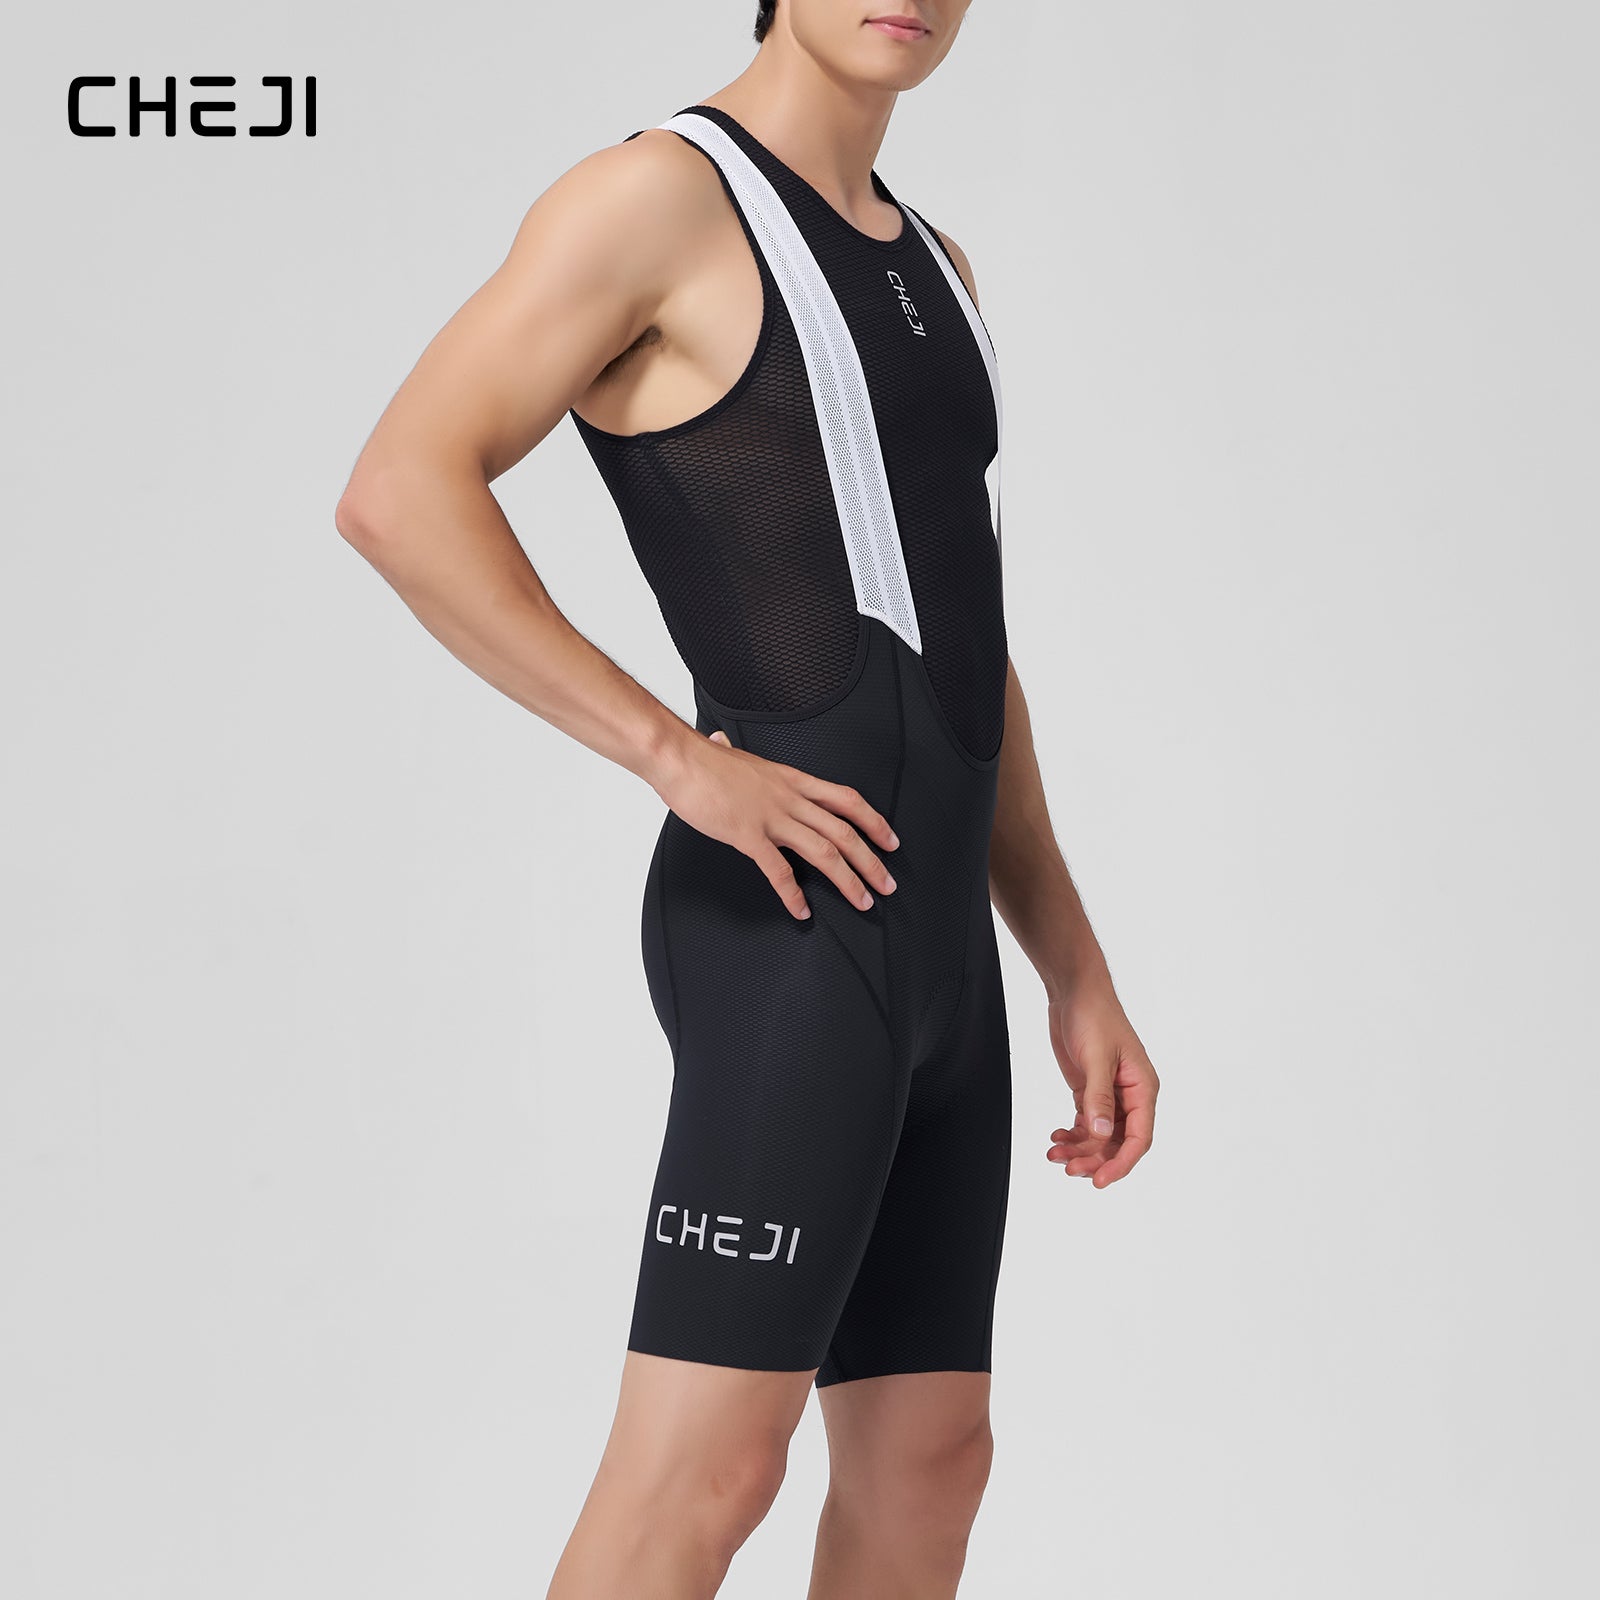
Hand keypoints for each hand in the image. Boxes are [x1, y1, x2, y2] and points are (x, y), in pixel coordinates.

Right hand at [656, 727, 899, 919]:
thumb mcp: (730, 754)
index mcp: (791, 779)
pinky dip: (793, 895)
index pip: (847, 800)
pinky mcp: (748, 835)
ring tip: (862, 901)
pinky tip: (801, 910)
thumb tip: (721, 742)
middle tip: (887, 884)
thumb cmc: (701, 759)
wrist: (678, 758)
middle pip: (844, 832)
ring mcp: (771, 817)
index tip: (889, 840)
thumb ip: (732, 752)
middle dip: (871, 861)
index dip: (873, 822)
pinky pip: (778, 871)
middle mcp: (789, 798)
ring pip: (824, 852)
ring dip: (848, 880)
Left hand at [1045, 980, 1158, 1187]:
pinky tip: (1056, 1138)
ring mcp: (1109, 1095)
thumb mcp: (1096, 1058)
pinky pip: (1085, 1123)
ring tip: (1054, 1154)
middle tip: (1068, 1169)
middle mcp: (1130, 1095)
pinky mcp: (1090, 1091)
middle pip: (1117, 1142)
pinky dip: (1071, 1135)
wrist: (1074, 992)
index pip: (1139, 1137)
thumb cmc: (1094, 1016)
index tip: (1100, 1180)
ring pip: (1099, 1136)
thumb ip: (1099, 1098)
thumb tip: (1101, 1134)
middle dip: (1094, 1159)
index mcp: (1142, 1088)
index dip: (1121, 1162)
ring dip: (1079, 1149)